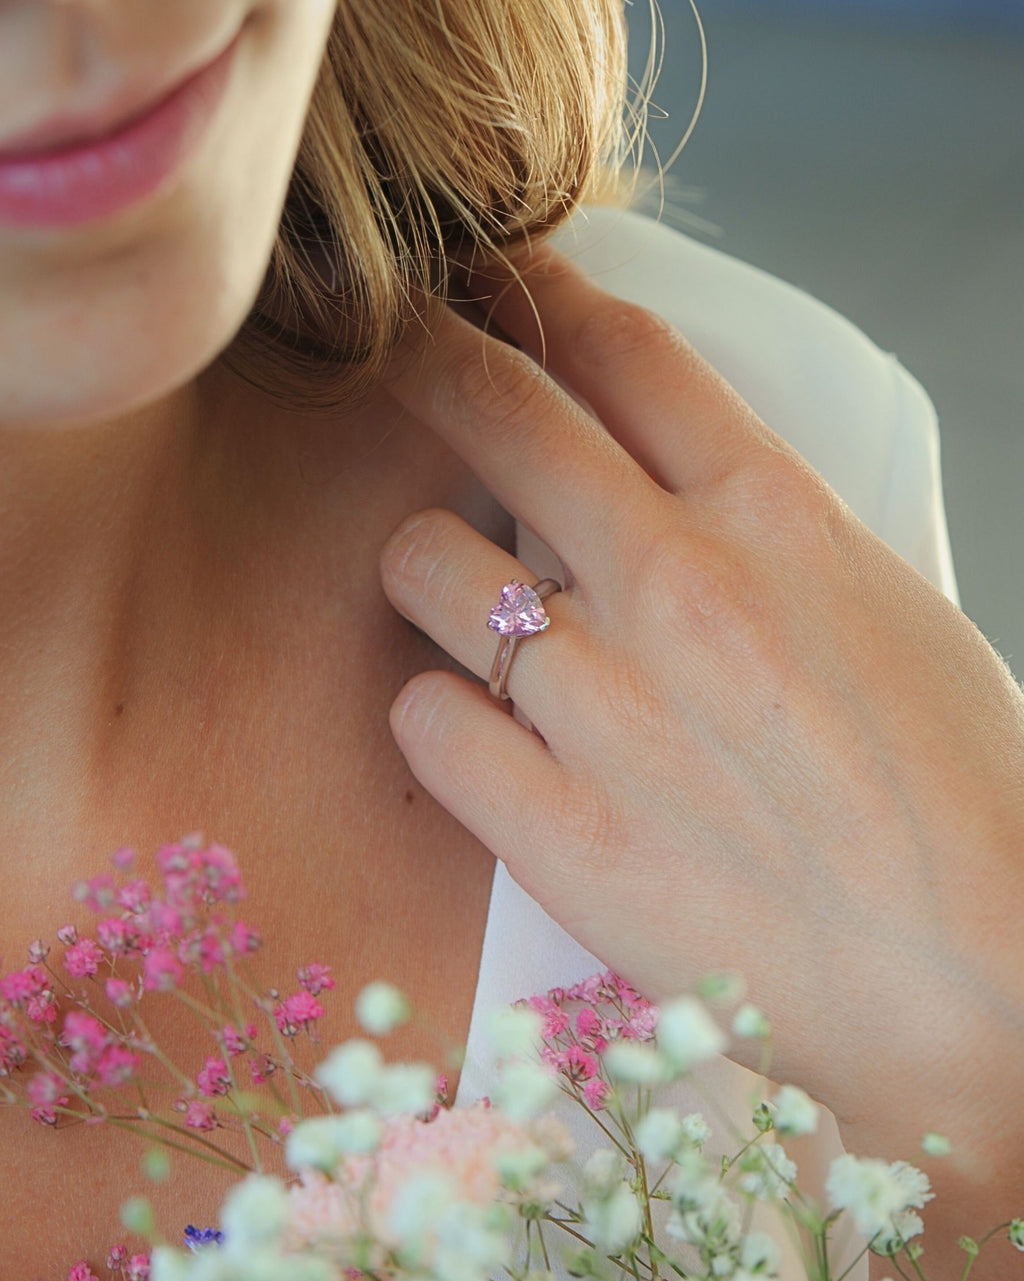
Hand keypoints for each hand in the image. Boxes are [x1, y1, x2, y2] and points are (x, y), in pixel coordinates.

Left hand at [377, 243, 1023, 1181]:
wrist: (975, 989)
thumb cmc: (955, 797)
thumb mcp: (884, 612)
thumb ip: (768, 533)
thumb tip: (665, 484)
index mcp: (779, 522)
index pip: (626, 350)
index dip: (542, 290)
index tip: (496, 278)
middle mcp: (680, 589)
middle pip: (502, 412)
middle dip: (432, 356)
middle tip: (400, 347)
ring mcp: (607, 709)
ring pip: (423, 563)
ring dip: (429, 570)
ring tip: (471, 611)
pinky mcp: (555, 831)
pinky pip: (422, 720)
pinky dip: (441, 720)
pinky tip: (488, 741)